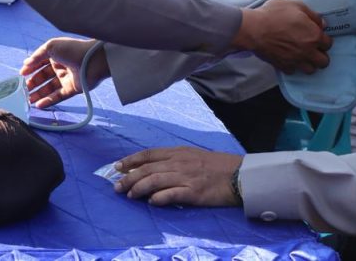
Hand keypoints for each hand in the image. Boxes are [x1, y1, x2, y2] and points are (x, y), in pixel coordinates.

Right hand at [19, 37, 108, 107]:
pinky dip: (48, 101)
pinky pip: (58, 96)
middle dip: (33, 84)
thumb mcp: (51, 47)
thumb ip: (37, 56)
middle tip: (23, 90)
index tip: (21, 75)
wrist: (93, 60)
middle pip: (43, 77)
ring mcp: (67, 79)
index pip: (40, 64)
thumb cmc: (72, 49)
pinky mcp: (73, 89)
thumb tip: (25, 64)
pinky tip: (38, 104)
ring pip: (49, 89)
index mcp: (56, 55)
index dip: (31, 69)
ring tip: (28, 100)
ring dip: (38, 94)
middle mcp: (61, 67)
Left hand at [114, 147, 242, 206]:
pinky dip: (159, 198)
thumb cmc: (215, 165)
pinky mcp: (194, 191)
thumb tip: (152, 169)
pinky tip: (151, 202)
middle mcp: (179, 162)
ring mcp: (186, 177)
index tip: (116, 167)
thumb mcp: (192, 155)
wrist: (238, 174)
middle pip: (147, 169)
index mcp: (178, 152)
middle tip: (117, 186)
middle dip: (129, 177)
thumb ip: (173, 160)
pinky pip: (172, 194)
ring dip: (139, 188)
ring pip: (155, 181)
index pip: (148, 154)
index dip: (131, 160)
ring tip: (129, 195)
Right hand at [232, 0, 330, 73]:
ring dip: (309, 63)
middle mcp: (308, 52)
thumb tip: (322, 24)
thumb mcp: (296, 5)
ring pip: (311, 70)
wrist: (253, 28)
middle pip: (324, 62)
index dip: (323, 39)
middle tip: (312, 48)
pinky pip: (293, 71)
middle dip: (320, 55)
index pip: (328, 43)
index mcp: (314, 36)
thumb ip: (313, 15)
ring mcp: (296, 61)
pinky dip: (293, 66)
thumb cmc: (274, 14)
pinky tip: (288, 58)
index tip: (316, 36)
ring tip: (302, 56)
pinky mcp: (283, 66)